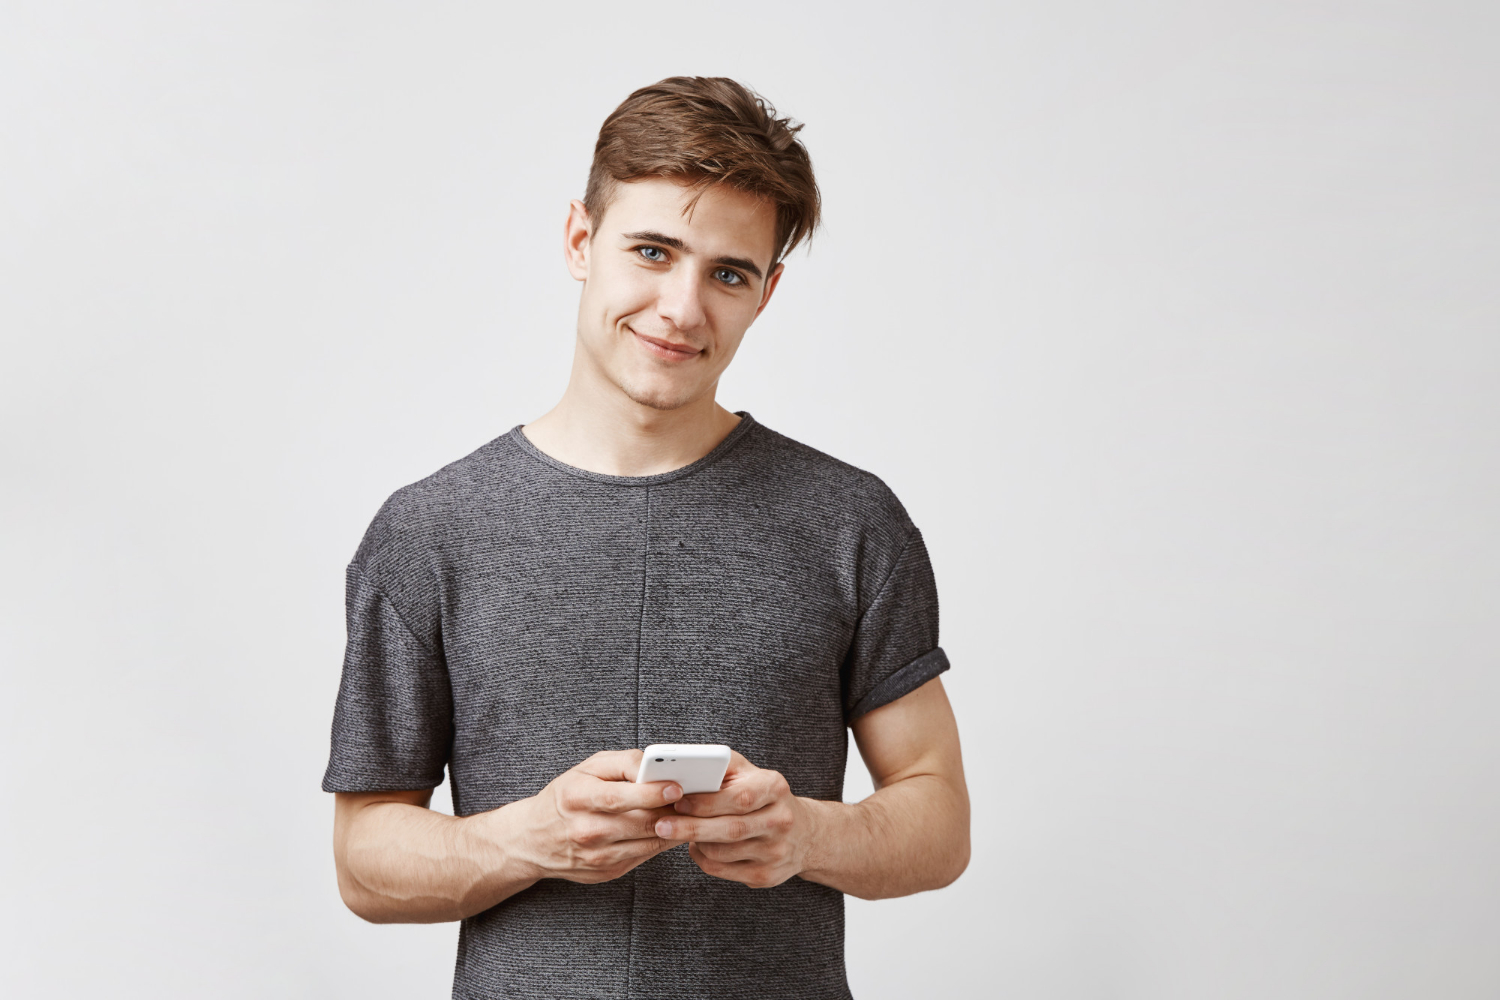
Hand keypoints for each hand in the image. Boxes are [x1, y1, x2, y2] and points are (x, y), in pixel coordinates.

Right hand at [518, 750, 684, 883]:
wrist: (533, 840)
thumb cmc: (566, 796)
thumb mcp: (586, 769)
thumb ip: (622, 763)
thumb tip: (655, 766)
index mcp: (577, 798)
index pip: (620, 797)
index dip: (652, 792)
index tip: (677, 786)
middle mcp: (586, 830)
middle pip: (640, 821)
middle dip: (672, 809)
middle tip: (695, 798)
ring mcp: (597, 856)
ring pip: (648, 841)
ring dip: (674, 827)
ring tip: (690, 811)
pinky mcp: (608, 871)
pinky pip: (646, 855)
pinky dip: (663, 841)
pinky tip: (673, 827)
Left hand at [653, 750, 813, 888]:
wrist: (803, 833)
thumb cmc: (763, 796)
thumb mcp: (749, 772)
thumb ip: (720, 767)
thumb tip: (682, 771)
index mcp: (775, 788)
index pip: (740, 798)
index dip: (707, 802)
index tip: (678, 802)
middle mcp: (781, 821)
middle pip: (731, 829)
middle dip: (692, 828)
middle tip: (661, 826)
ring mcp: (776, 852)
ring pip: (723, 852)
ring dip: (695, 842)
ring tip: (679, 831)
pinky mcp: (767, 875)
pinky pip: (723, 870)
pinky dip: (703, 858)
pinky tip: (698, 846)